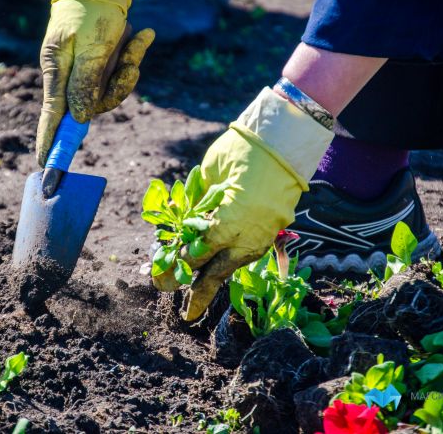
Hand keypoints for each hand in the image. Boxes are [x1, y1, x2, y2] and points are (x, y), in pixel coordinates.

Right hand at [37, 0, 154, 166]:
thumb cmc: (93, 11)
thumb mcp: (92, 47)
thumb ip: (86, 84)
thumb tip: (80, 119)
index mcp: (56, 70)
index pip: (52, 115)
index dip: (50, 142)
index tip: (45, 166)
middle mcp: (67, 75)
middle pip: (94, 104)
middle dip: (119, 85)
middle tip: (131, 59)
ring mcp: (84, 71)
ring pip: (111, 90)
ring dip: (130, 66)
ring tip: (138, 36)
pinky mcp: (99, 65)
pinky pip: (119, 74)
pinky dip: (133, 56)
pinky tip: (142, 34)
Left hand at [152, 88, 333, 320]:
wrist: (284, 140)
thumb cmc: (239, 152)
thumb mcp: (208, 175)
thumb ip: (195, 203)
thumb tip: (180, 222)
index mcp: (227, 222)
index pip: (195, 253)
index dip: (175, 264)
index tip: (158, 273)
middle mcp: (246, 236)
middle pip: (214, 272)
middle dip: (192, 291)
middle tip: (172, 302)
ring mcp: (263, 236)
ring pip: (232, 267)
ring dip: (212, 282)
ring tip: (194, 302)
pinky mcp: (272, 233)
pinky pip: (246, 254)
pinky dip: (229, 263)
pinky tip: (216, 272)